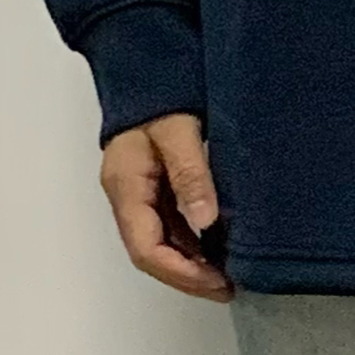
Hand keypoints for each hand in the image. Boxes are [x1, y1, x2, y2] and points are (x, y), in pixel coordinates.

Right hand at [99, 111, 233, 300]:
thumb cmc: (156, 93)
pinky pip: (170, 227)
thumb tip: (206, 220)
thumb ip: (191, 174)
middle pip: (152, 254)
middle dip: (189, 277)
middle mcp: (128, 197)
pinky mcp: (153, 190)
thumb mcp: (177, 130)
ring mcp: (139, 195)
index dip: (181, 273)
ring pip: (161, 244)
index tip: (217, 282)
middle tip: (229, 287)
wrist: (145, 67)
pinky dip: (193, 244)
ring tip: (229, 274)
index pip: (146, 249)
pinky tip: (218, 248)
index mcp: (126, 186)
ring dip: (192, 264)